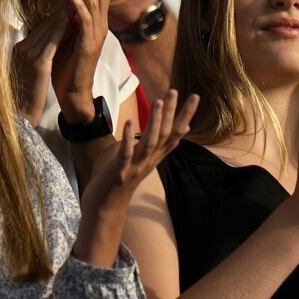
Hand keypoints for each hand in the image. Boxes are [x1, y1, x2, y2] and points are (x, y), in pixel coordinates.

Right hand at [12, 2, 70, 125]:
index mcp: (21, 48)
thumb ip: (38, 52)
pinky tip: (71, 19)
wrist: (20, 113)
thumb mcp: (30, 68)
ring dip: (63, 12)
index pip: (42, 26)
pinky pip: (52, 42)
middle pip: (45, 23)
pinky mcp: (38, 64)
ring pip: (48, 28)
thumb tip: (52, 38)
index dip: (57, 13)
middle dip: (61, 7)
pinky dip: (61, 28)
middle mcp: (23, 48)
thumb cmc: (26, 93)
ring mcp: (29, 55)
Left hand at [51, 0, 113, 121]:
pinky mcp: (88, 46)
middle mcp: (101, 26)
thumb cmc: (68, 65)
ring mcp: (97, 35)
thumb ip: (71, 18)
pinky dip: (78, 5)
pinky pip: (86, 20)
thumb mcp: (70, 35)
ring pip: (96, 2)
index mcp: (98, 22)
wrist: (73, 93)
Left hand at [81, 90, 198, 216]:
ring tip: (159, 101)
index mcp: (154, 156)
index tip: (194, 96)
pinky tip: (130, 122)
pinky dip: (129, 138)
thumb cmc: (117, 179)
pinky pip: (126, 153)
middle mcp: (149, 160)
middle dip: (172, 112)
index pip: (175, 133)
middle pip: (166, 134)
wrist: (104, 207)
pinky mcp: (119, 172)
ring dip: (155, 122)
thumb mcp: (133, 156)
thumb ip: (143, 142)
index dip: (186, 115)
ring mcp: (135, 166)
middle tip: (176, 90)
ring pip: (150, 142)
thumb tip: (155, 127)